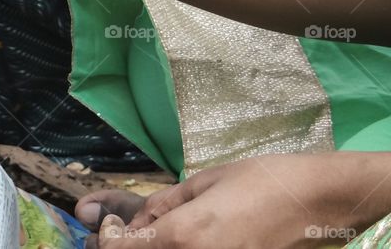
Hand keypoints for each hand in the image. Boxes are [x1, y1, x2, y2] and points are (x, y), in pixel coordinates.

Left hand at [83, 153, 390, 247]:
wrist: (315, 204)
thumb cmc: (257, 182)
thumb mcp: (201, 184)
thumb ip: (160, 206)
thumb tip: (130, 221)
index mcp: (182, 235)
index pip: (122, 248)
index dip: (109, 237)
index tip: (111, 225)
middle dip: (125, 246)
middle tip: (124, 233)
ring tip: (155, 235)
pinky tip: (182, 241)